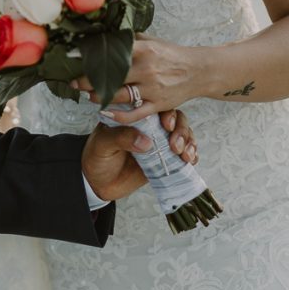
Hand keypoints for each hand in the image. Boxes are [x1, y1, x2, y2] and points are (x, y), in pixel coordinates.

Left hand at [75, 35, 199, 122]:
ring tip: (88, 95)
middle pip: (111, 77)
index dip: (92, 57)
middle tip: (74, 83)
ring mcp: (153, 89)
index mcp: (145, 51)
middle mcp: (147, 69)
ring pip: (119, 96)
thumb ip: (130, 40)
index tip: (75, 59)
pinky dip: (118, 116)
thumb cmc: (172, 55)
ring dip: (99, 97)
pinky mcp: (158, 105)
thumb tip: (106, 34)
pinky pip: (134, 114)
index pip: (113, 54)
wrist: (199, 71)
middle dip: (88, 81)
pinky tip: (104, 112)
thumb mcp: (152, 41)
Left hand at [81, 111, 197, 200]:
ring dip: (189, 142)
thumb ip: (121, 138)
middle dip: (181, 130)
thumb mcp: (103, 144)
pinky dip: (191, 154)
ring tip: (185, 156)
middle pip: (175, 119)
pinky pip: (183, 153)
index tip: (167, 125)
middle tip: (175, 145)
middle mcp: (150, 126)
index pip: (156, 106)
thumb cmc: (97, 157)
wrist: (97, 183)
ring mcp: (159, 142)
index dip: (166, 113)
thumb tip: (147, 143)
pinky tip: (191, 160)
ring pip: (183, 134)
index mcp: (134, 116)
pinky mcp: (164, 159)